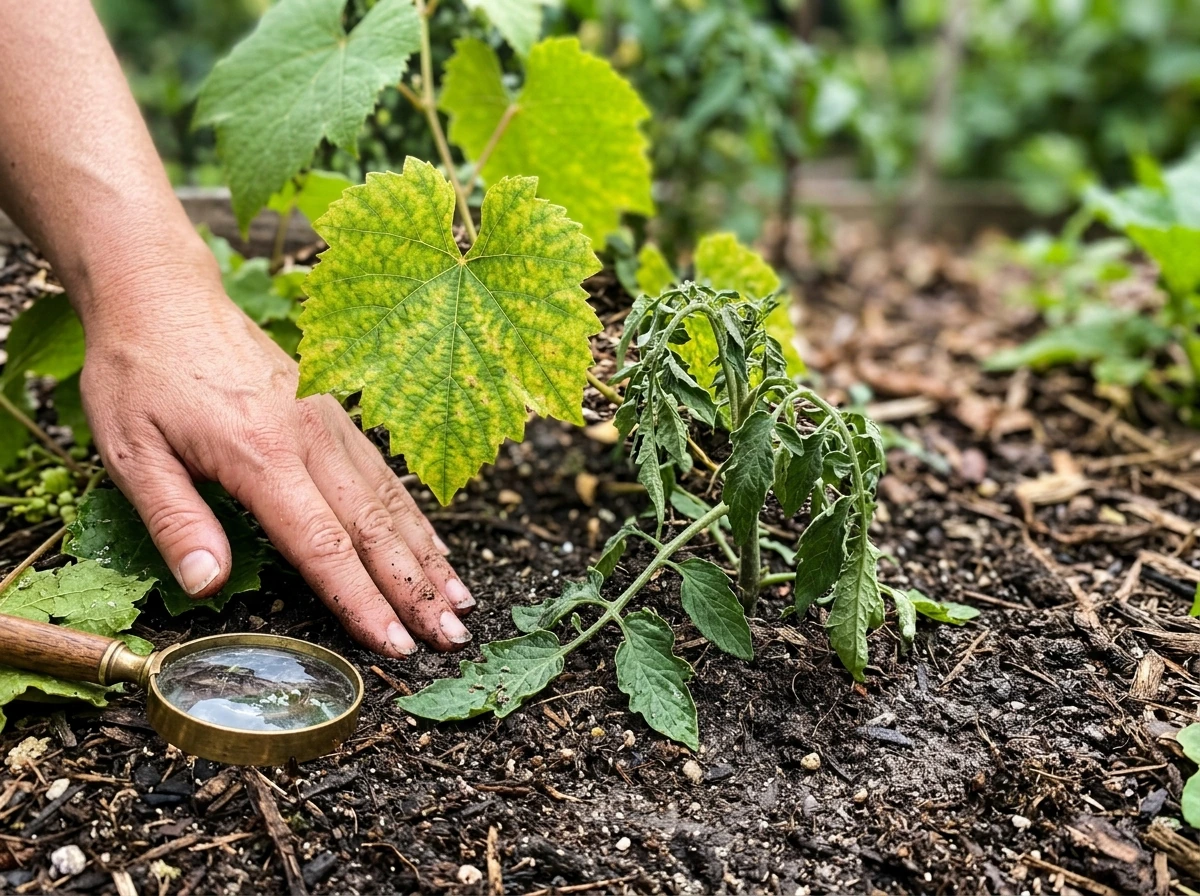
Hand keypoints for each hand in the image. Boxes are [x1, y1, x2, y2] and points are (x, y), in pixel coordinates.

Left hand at [76, 245, 472, 657]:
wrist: (163, 295)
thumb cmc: (140, 374)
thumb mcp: (131, 451)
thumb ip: (176, 520)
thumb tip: (207, 587)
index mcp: (261, 456)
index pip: (323, 545)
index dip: (361, 601)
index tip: (395, 645)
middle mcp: (310, 440)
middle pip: (374, 528)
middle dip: (415, 590)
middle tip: (453, 637)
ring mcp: (329, 424)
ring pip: (391, 501)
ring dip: (428, 557)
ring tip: (461, 601)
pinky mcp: (333, 415)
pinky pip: (384, 473)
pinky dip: (416, 515)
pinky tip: (434, 545)